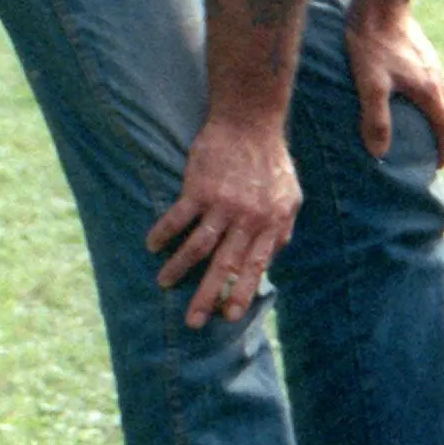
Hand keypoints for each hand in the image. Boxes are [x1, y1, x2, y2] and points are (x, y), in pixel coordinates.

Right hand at [147, 115, 301, 328]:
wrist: (250, 124)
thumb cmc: (271, 162)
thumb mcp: (291, 197)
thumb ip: (282, 228)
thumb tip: (274, 257)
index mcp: (270, 224)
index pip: (255, 266)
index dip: (242, 292)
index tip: (229, 316)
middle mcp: (247, 219)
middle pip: (225, 264)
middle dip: (209, 295)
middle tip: (194, 320)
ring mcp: (222, 204)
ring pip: (198, 246)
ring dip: (179, 268)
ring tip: (164, 284)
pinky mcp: (199, 188)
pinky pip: (178, 217)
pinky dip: (164, 233)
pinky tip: (153, 246)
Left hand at [344, 0, 443, 165]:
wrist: (380, 0)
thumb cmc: (372, 43)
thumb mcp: (370, 84)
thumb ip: (376, 119)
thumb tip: (380, 153)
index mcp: (429, 90)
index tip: (437, 165)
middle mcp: (437, 78)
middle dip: (443, 136)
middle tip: (430, 151)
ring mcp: (431, 63)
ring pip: (441, 97)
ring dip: (436, 116)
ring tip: (420, 127)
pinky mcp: (421, 53)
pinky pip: (432, 83)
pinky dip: (428, 99)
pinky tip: (408, 95)